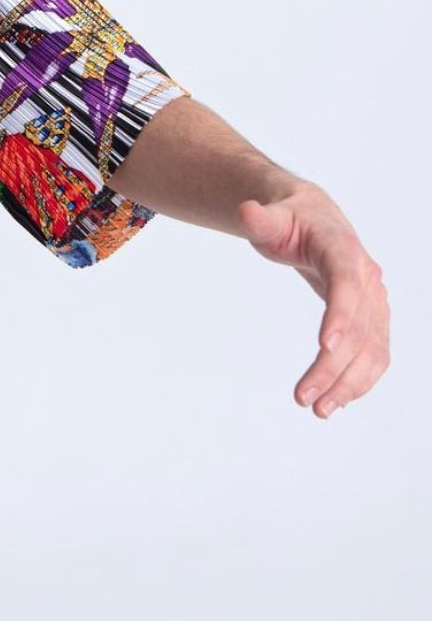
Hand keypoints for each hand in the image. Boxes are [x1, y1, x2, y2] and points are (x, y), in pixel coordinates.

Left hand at [237, 182, 389, 418]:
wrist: (315, 220)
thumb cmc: (290, 220)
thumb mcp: (271, 217)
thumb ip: (259, 219)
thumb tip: (245, 210)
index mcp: (343, 249)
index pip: (346, 284)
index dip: (339, 314)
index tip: (323, 346)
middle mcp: (367, 277)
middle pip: (358, 327)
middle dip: (333, 366)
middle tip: (302, 398)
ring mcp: (375, 300)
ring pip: (373, 348)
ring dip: (351, 383)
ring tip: (320, 410)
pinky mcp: (373, 318)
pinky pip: (375, 354)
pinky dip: (361, 379)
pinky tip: (338, 401)